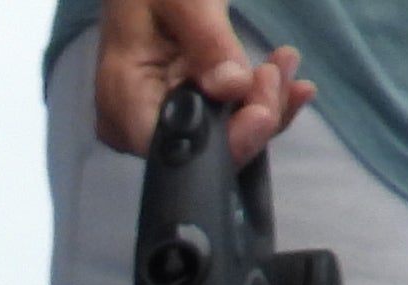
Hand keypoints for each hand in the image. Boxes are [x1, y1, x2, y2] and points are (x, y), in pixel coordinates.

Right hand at [95, 0, 314, 157]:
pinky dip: (260, 101)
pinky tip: (283, 76)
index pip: (174, 147)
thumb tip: (233, 89)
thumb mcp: (183, 1)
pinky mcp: (184, 110)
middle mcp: (136, 123)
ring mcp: (160, 119)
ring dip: (266, 104)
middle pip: (203, 148)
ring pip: (223, 137)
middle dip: (254, 116)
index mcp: (122, 99)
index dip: (222, 142)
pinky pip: (226, 120)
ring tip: (284, 62)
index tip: (261, 111)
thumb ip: (208, 44)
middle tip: (277, 69)